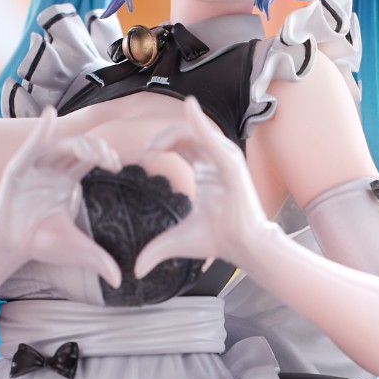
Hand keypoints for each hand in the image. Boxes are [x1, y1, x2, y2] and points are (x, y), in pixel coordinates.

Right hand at [0, 107, 122, 288]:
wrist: (11, 247)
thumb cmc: (41, 242)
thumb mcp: (75, 248)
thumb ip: (98, 259)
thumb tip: (120, 280)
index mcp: (68, 179)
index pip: (90, 158)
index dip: (105, 155)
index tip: (117, 166)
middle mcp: (53, 168)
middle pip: (78, 147)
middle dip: (96, 148)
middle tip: (110, 161)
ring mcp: (35, 166)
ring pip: (59, 145)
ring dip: (77, 144)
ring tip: (93, 154)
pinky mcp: (18, 169)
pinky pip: (30, 145)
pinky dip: (40, 129)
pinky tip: (49, 114)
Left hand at [134, 98, 273, 278]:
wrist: (242, 248)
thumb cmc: (217, 239)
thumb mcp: (176, 239)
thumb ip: (154, 249)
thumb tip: (136, 271)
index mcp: (204, 170)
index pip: (180, 144)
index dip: (160, 146)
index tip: (144, 160)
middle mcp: (215, 160)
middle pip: (184, 133)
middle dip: (162, 138)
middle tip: (146, 154)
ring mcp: (225, 159)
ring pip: (195, 132)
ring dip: (172, 134)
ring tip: (154, 149)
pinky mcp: (231, 164)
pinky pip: (213, 138)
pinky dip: (201, 123)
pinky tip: (190, 108)